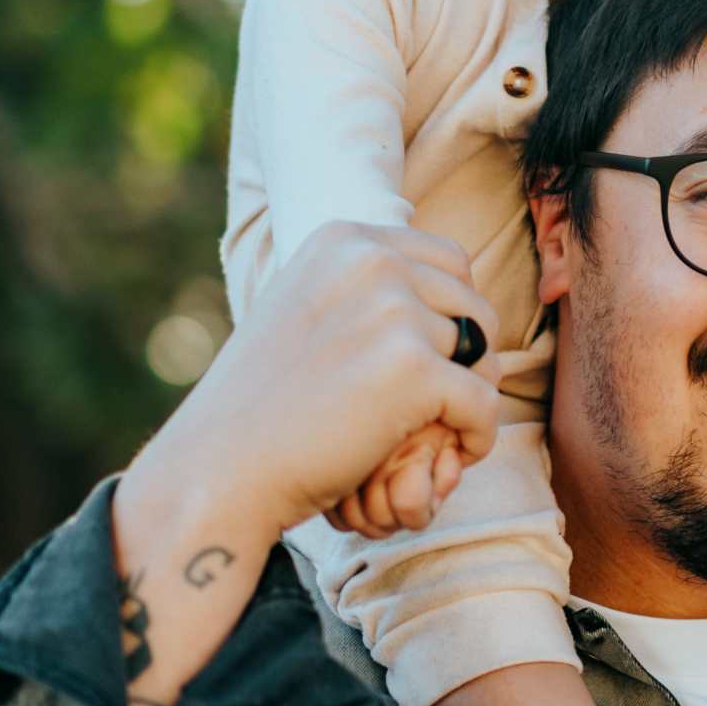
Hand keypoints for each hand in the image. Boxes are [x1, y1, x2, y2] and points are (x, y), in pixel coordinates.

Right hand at [166, 221, 500, 541]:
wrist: (222, 465)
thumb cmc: (262, 402)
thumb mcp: (304, 308)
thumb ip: (363, 287)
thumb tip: (444, 280)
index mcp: (345, 239)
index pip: (450, 261)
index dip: (453, 314)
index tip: (433, 359)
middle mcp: (372, 262)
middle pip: (473, 303)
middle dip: (468, 356)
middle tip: (442, 402)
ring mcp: (394, 313)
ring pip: (481, 353)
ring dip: (468, 396)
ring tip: (435, 430)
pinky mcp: (413, 370)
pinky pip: (484, 404)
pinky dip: (477, 436)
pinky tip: (453, 455)